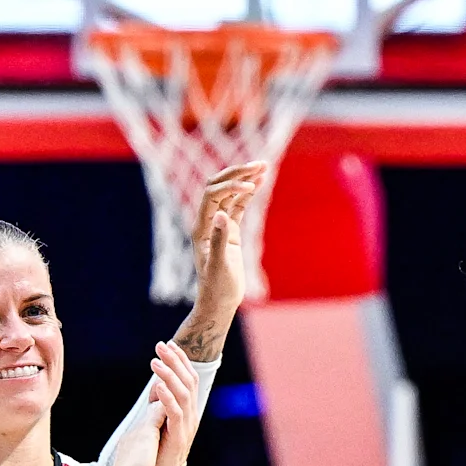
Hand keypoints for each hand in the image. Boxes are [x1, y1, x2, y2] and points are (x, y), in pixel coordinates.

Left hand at [136, 341, 198, 465]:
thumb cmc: (158, 452)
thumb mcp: (160, 422)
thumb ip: (159, 404)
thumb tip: (156, 385)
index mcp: (188, 410)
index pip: (187, 379)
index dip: (179, 360)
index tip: (168, 344)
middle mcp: (191, 415)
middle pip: (188, 381)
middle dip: (175, 361)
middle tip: (161, 345)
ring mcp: (186, 426)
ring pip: (182, 394)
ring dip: (169, 375)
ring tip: (155, 362)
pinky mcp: (178, 437)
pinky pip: (174, 413)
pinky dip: (167, 397)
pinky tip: (158, 385)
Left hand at [179, 163, 259, 356]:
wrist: (219, 302)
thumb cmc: (216, 287)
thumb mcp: (218, 265)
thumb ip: (219, 239)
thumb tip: (222, 215)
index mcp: (201, 227)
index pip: (212, 195)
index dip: (230, 185)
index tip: (250, 185)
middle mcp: (208, 221)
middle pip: (219, 187)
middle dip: (237, 173)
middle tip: (259, 164)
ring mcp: (219, 225)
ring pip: (231, 194)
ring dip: (245, 178)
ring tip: (264, 166)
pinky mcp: (230, 231)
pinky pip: (239, 205)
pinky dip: (249, 193)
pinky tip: (261, 182)